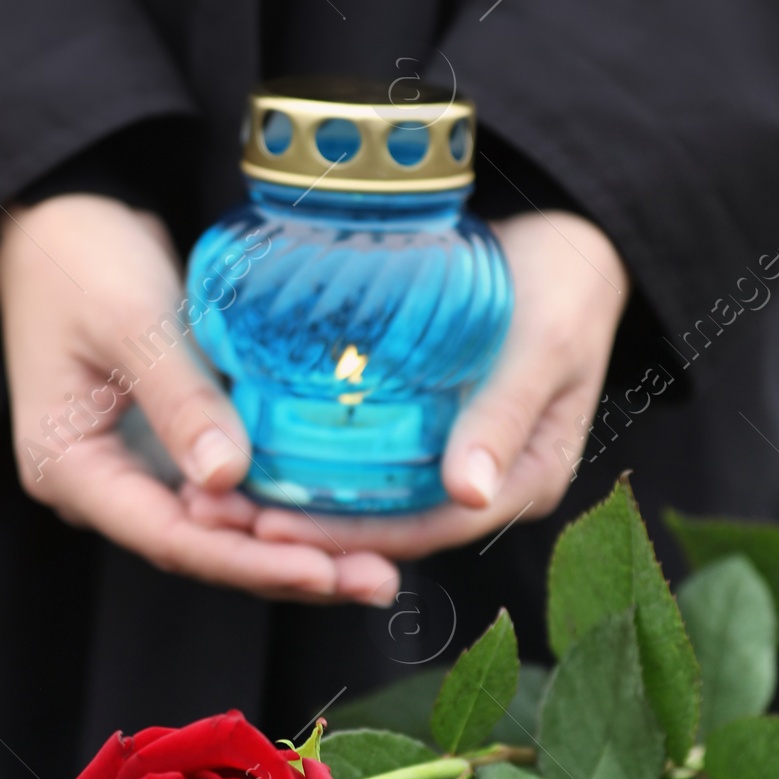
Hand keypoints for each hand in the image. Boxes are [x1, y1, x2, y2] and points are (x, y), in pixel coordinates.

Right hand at [0, 195, 400, 603]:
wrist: (56, 223)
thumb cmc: (78, 260)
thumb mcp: (128, 319)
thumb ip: (178, 399)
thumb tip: (229, 478)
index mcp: (71, 470)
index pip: (168, 537)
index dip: (248, 561)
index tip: (321, 571)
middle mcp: (104, 488)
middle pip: (204, 549)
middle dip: (290, 569)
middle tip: (375, 579)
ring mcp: (140, 469)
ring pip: (225, 530)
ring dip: (298, 547)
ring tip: (378, 564)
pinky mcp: (172, 446)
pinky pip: (233, 493)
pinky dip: (285, 506)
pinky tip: (347, 516)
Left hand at [181, 211, 629, 561]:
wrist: (565, 240)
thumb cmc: (566, 287)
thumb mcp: (545, 344)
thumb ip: (506, 413)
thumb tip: (468, 493)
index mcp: (523, 482)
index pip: (426, 529)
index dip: (349, 537)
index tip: (271, 529)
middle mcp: (483, 482)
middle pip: (385, 523)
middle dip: (303, 530)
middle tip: (215, 517)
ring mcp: (451, 453)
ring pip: (366, 495)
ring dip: (294, 499)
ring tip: (212, 495)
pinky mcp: (424, 420)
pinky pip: (362, 452)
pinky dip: (309, 456)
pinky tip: (247, 445)